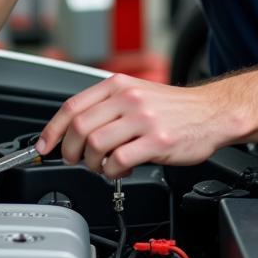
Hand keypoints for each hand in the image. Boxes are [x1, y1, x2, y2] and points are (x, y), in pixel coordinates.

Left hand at [34, 74, 242, 177]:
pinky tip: (120, 169)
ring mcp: (143, 119)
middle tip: (76, 161)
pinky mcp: (156, 141)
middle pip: (79, 127)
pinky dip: (112, 171)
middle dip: (70, 151)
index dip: (52, 130)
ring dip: (92, 163)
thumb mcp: (135, 94)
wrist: (212, 113)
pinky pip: (119, 160)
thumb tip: (72, 131)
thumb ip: (106, 107)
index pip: (72, 106)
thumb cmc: (172, 109)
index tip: (44, 146)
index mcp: (118, 85)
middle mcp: (128, 98)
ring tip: (103, 166)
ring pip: (95, 144)